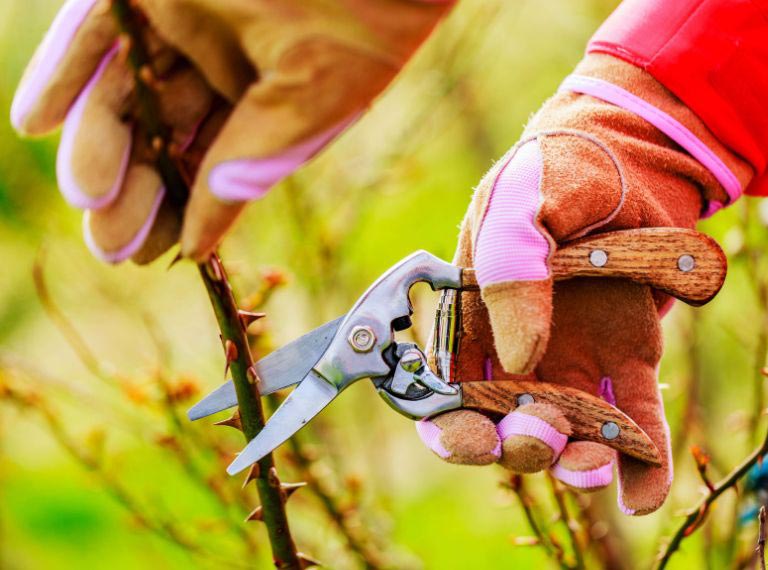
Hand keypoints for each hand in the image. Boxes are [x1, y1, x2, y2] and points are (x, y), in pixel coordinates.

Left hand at [12, 0, 451, 262]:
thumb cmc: (365, 21)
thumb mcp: (308, 106)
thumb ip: (248, 167)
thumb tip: (199, 244)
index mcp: (269, 94)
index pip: (213, 161)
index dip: (181, 209)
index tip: (153, 255)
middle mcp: (221, 59)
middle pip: (162, 133)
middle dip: (136, 189)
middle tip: (111, 243)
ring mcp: (183, 18)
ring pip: (125, 91)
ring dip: (98, 145)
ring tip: (88, 196)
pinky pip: (94, 30)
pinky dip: (64, 74)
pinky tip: (37, 122)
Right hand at [417, 54, 742, 514]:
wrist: (635, 153)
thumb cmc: (561, 169)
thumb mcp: (523, 199)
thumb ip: (508, 265)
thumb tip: (521, 356)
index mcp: (473, 318)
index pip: (446, 391)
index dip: (451, 427)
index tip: (472, 438)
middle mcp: (518, 350)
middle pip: (503, 424)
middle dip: (515, 447)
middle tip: (540, 435)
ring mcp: (575, 358)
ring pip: (566, 433)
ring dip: (575, 463)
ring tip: (596, 463)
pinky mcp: (629, 359)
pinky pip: (633, 420)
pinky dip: (639, 464)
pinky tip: (642, 492)